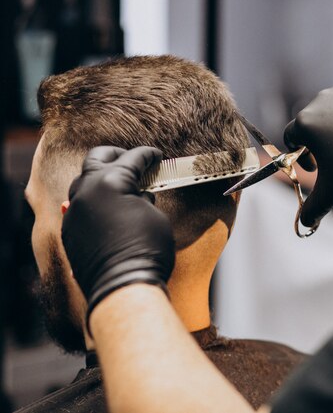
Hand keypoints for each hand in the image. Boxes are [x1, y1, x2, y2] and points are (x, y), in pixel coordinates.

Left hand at [61, 146, 174, 330]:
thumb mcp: (154, 215)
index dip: (148, 155)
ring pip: (82, 182)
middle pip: (97, 158)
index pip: (132, 159)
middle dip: (116, 155)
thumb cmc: (147, 250)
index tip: (156, 156)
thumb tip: (137, 196)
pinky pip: (78, 206)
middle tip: (132, 159)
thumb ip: (142, 199)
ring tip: (118, 184)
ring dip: (100, 178)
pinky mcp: (70, 229)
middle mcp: (87, 190)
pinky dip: (93, 202)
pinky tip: (106, 208)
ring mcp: (75, 209)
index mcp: (111, 182)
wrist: (124, 284)